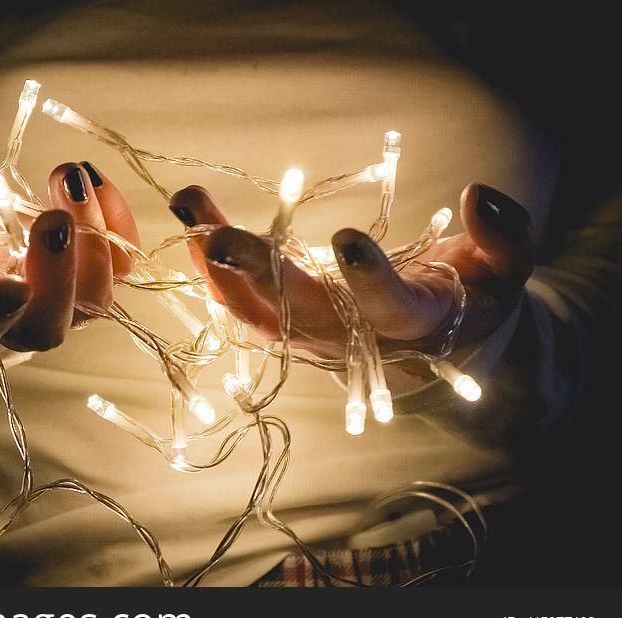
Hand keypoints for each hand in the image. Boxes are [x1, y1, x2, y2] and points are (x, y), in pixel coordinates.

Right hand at [0, 162, 139, 350]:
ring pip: (96, 297)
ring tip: (68, 178)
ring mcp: (56, 300)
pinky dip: (118, 223)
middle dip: (60, 273)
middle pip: (51, 324)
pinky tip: (93, 181)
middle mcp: (13, 318)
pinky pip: (121, 264)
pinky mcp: (86, 274)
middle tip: (53, 217)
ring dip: (95, 238)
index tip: (13, 285)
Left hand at [170, 183, 532, 357]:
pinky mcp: (290, 331)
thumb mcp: (507, 269)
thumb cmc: (472, 294)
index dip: (371, 279)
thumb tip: (479, 197)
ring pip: (259, 314)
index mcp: (416, 321)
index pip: (391, 307)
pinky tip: (193, 227)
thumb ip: (506, 238)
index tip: (348, 237)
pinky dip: (214, 275)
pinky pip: (243, 310)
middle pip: (304, 312)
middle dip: (259, 273)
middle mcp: (357, 338)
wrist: (434, 339)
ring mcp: (315, 339)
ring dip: (218, 267)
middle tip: (215, 234)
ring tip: (190, 207)